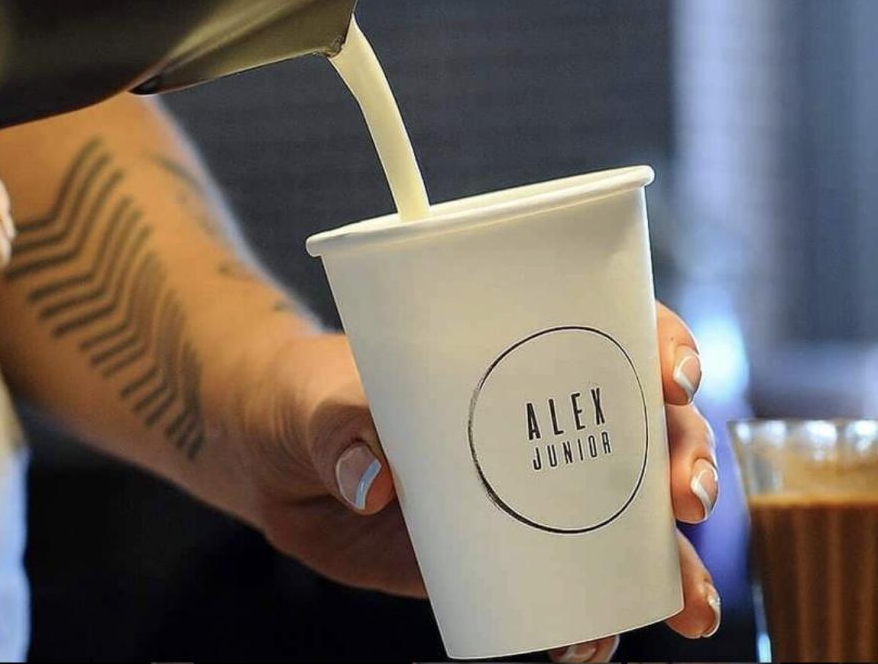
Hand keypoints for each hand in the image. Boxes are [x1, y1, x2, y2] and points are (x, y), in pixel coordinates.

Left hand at [235, 303, 717, 661]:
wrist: (278, 462)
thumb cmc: (308, 399)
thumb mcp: (318, 400)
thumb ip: (339, 429)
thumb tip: (374, 483)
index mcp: (510, 355)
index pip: (612, 332)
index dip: (662, 347)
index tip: (674, 379)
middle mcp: (536, 421)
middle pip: (646, 430)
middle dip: (686, 462)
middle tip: (684, 500)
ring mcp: (527, 493)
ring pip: (627, 522)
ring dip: (670, 564)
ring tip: (685, 605)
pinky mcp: (503, 556)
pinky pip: (568, 590)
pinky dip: (595, 620)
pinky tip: (592, 643)